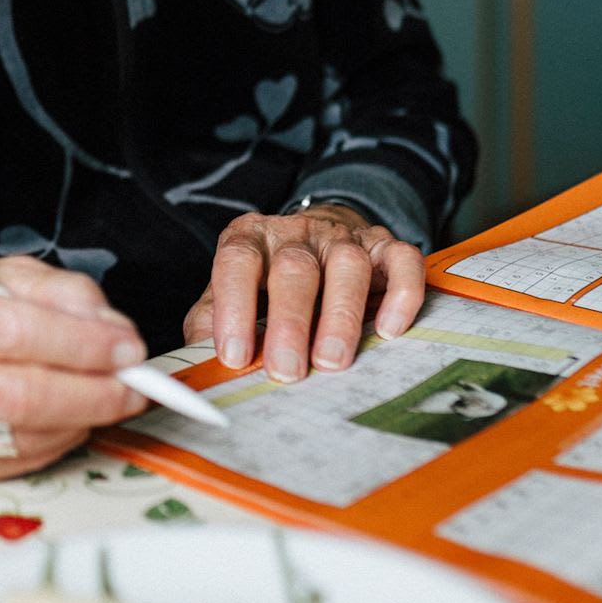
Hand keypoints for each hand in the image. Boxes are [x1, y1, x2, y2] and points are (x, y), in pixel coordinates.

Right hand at [0, 256, 148, 482]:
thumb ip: (58, 292)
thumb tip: (112, 330)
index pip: (15, 330)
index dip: (83, 343)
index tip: (127, 348)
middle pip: (20, 394)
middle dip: (93, 393)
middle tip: (133, 386)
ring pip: (20, 435)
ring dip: (80, 420)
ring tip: (105, 400)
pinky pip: (10, 462)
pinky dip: (53, 444)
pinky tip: (67, 421)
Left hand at [181, 203, 423, 383]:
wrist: (318, 231)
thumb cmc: (267, 276)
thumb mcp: (230, 290)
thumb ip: (211, 321)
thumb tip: (199, 362)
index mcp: (250, 237)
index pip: (237, 261)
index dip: (234, 308)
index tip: (235, 356)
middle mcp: (297, 232)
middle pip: (294, 267)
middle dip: (290, 322)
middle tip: (287, 371)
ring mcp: (344, 236)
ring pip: (348, 264)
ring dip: (341, 315)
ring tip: (331, 361)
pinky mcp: (385, 246)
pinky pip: (401, 261)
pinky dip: (400, 294)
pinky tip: (388, 329)